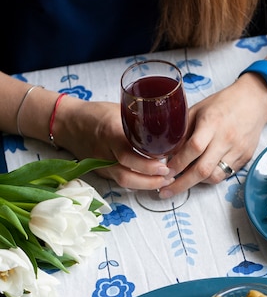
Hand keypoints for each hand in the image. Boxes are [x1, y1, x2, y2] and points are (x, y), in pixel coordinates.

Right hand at [55, 98, 174, 190]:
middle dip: (151, 181)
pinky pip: (120, 180)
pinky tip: (151, 179)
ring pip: (124, 182)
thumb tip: (166, 127)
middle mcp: (104, 153)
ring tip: (164, 181)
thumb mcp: (119, 110)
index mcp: (109, 133)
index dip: (148, 165)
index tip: (165, 166)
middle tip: (169, 177)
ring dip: (146, 185)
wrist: (67, 123)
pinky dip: (137, 182)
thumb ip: (138, 122)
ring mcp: (101, 165)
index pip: (128, 155)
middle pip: (127, 176)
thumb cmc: (96, 113)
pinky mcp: (101, 171)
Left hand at [158, 74, 266, 197]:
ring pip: (214, 177)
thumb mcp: (198, 110)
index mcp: (212, 122)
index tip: (165, 172)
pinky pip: (225, 175)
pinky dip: (210, 177)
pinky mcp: (245, 158)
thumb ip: (184, 131)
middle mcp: (226, 139)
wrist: (253, 102)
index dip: (178, 163)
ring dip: (196, 182)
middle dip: (182, 184)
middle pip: (203, 169)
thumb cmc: (222, 104)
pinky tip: (202, 174)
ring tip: (184, 180)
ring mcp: (237, 151)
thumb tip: (168, 153)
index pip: (193, 148)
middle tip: (166, 192)